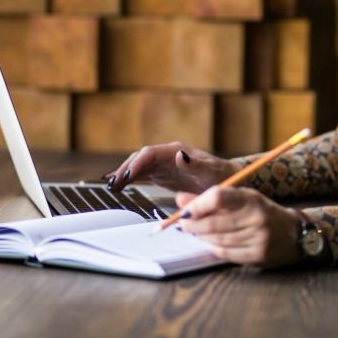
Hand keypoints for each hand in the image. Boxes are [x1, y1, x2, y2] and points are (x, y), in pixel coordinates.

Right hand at [104, 142, 242, 194]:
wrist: (226, 179)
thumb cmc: (221, 175)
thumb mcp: (211, 171)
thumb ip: (195, 164)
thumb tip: (178, 155)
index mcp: (176, 151)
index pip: (150, 153)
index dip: (137, 163)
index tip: (127, 176)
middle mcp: (166, 155)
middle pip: (140, 158)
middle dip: (125, 169)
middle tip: (113, 184)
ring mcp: (162, 164)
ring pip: (137, 166)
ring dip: (124, 174)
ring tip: (111, 186)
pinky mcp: (161, 174)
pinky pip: (141, 175)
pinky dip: (128, 179)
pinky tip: (117, 184)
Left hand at [175, 186, 302, 267]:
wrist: (295, 234)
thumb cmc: (262, 213)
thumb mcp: (242, 199)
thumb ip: (210, 198)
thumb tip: (180, 199)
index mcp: (251, 198)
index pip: (218, 197)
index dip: (197, 205)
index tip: (185, 210)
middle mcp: (256, 217)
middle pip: (214, 222)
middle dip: (193, 225)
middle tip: (184, 224)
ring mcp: (258, 238)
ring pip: (217, 239)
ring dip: (202, 237)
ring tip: (197, 233)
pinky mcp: (258, 255)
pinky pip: (226, 253)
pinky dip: (214, 248)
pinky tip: (212, 243)